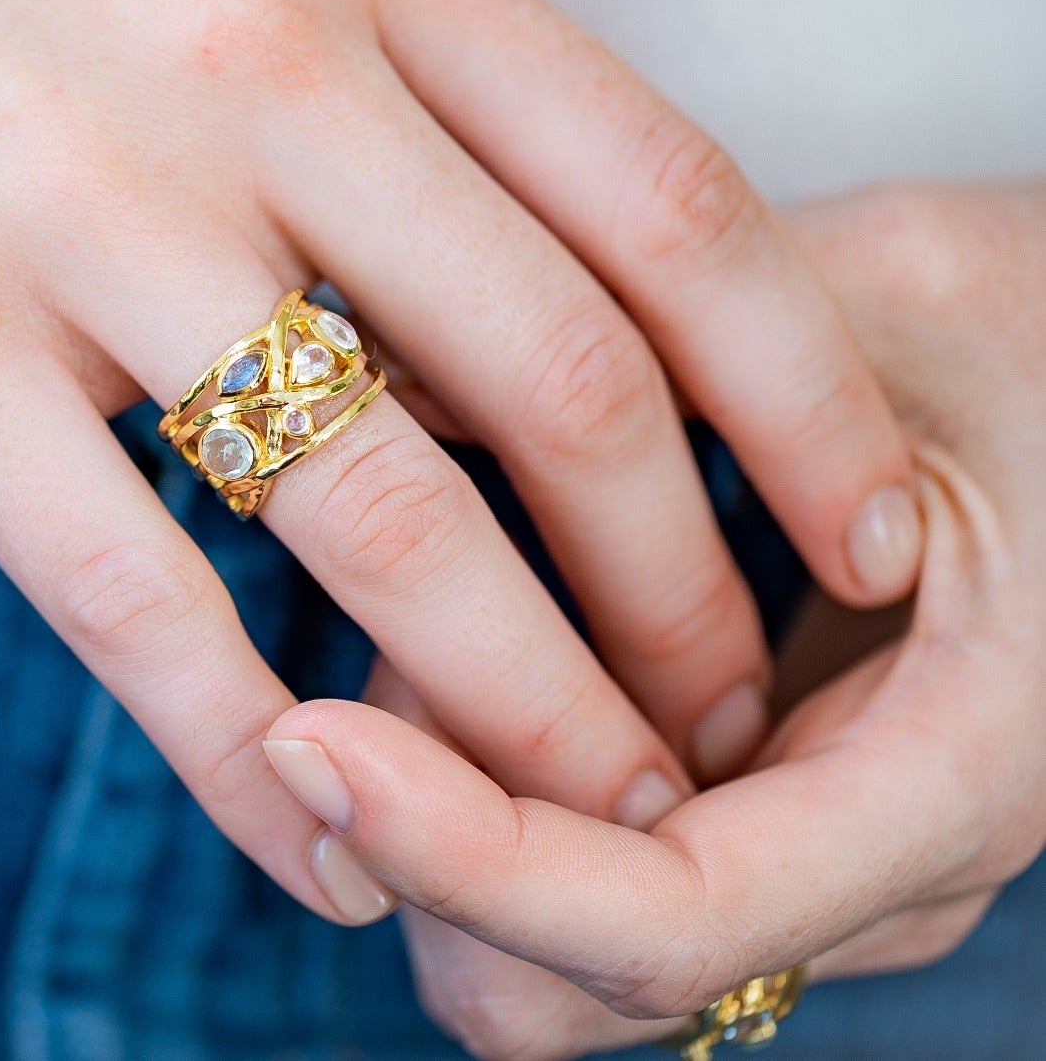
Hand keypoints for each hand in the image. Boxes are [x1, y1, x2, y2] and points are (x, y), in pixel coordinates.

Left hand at [266, 179, 1045, 1053]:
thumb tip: (398, 370)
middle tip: (365, 649)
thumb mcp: (895, 299)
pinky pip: (575, 856)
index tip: (307, 745)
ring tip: (436, 610)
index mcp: (949, 771)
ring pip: (548, 945)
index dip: (464, 855)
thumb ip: (676, 346)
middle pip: (565, 980)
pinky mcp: (758, 800)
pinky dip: (486, 769)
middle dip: (431, 844)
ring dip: (449, 805)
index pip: (667, 920)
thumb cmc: (1040, 325)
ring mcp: (806, 846)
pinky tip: (487, 617)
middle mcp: (869, 863)